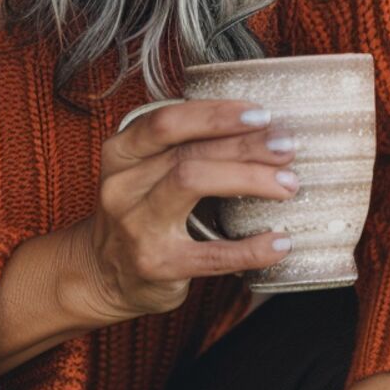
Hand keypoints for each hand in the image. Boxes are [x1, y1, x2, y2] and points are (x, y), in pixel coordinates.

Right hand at [77, 98, 300, 322]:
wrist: (102, 275)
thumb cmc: (137, 213)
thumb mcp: (142, 172)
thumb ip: (181, 147)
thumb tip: (257, 127)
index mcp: (121, 153)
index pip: (167, 121)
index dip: (215, 114)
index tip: (260, 114)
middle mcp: (123, 186)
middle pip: (188, 151)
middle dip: (245, 145)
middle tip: (286, 147)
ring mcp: (137, 227)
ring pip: (193, 182)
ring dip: (248, 179)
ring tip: (287, 184)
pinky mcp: (157, 265)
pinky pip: (212, 254)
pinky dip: (252, 248)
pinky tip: (280, 242)